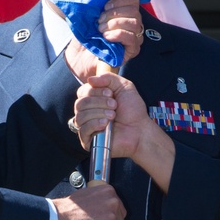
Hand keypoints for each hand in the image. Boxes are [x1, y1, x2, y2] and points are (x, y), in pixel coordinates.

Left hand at [63, 0, 143, 80]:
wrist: (81, 57)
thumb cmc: (87, 35)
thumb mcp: (91, 16)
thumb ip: (99, 6)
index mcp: (125, 12)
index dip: (120, 0)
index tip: (105, 6)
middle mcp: (133, 23)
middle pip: (134, 11)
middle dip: (114, 14)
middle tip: (100, 21)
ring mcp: (135, 37)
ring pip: (134, 23)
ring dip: (115, 24)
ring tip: (101, 30)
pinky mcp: (133, 50)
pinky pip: (131, 37)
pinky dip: (118, 34)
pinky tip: (107, 37)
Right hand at [73, 71, 175, 190]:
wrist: (140, 130)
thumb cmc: (133, 110)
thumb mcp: (124, 87)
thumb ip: (108, 78)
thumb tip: (90, 79)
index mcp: (93, 100)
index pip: (82, 92)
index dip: (94, 91)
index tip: (110, 93)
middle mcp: (87, 113)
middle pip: (80, 104)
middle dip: (98, 102)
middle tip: (114, 105)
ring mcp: (87, 127)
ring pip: (80, 116)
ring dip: (98, 113)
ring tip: (113, 115)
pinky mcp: (88, 141)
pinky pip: (82, 130)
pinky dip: (94, 124)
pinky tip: (105, 124)